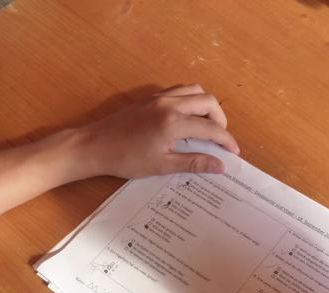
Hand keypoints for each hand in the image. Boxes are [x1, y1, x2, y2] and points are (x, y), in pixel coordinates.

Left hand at [73, 84, 239, 179]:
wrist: (94, 146)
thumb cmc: (125, 159)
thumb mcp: (162, 165)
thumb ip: (194, 162)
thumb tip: (219, 165)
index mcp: (173, 122)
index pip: (210, 128)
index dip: (226, 140)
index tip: (234, 152)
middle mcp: (169, 104)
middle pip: (207, 101)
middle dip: (220, 119)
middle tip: (221, 139)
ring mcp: (158, 97)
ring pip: (194, 91)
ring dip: (206, 106)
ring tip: (207, 126)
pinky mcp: (150, 98)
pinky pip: (179, 91)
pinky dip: (191, 100)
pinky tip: (188, 118)